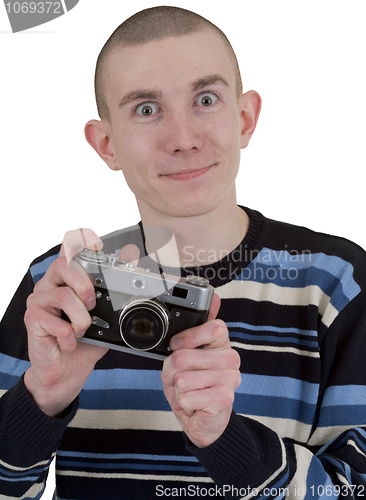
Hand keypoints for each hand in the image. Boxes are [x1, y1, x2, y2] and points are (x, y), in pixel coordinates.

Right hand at [24, 228, 107, 416]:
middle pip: (64, 265)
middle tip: (91, 305)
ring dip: (81, 319)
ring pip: (64, 296)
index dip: (80, 240)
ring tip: (81, 330)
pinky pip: (56, 321)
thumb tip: (130, 262)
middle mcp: (50, 284)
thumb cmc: (85, 341)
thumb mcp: (107, 315)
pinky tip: (69, 341)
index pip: (69, 248)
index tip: (96, 242)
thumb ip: (115, 290)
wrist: (68, 371)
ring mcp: (38, 300)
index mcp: (67, 278)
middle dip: (86, 286)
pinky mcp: (32, 319)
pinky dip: (70, 336)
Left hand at [161, 294, 240, 447]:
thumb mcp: (186, 353)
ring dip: (177, 389)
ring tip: (187, 391)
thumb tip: (214, 297)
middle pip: (186, 356)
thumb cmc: (193, 383)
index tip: (176, 344)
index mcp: (221, 342)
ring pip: (183, 379)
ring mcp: (230, 379)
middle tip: (178, 377)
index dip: (190, 336)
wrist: (203, 419)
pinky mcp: (225, 398)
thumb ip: (196, 326)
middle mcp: (230, 358)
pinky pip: (188, 396)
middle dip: (171, 371)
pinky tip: (193, 403)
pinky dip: (183, 402)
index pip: (215, 327)